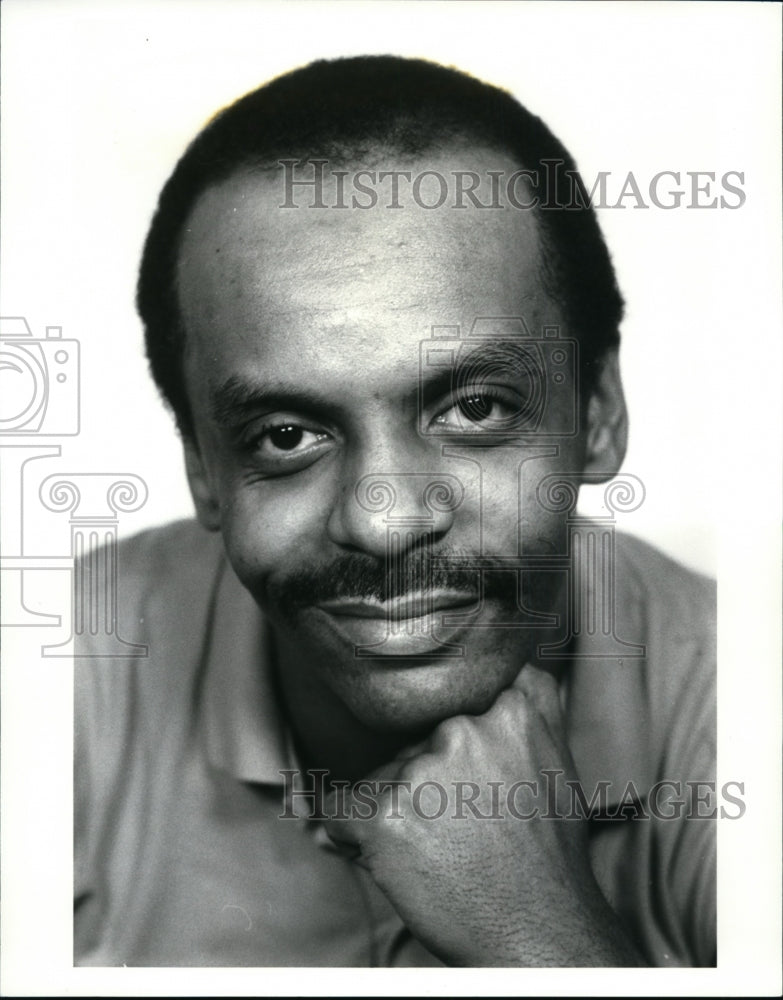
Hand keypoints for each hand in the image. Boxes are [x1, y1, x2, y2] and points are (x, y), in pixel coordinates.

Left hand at [323, 664, 643, 965]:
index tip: (456, 768)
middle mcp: (462, 730)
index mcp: (509, 707)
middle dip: (423, 779)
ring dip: (396, 810)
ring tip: (441, 849)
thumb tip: (512, 640)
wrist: (540, 934)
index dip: (445, 737)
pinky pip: (340, 810)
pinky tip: (395, 858)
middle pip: (411, 739)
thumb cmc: (547, 850)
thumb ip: (532, 693)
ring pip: (380, 775)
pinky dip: (353, 835)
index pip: (447, 693)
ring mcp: (421, 772)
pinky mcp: (384, 817)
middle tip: (461, 826)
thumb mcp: (557, 754)